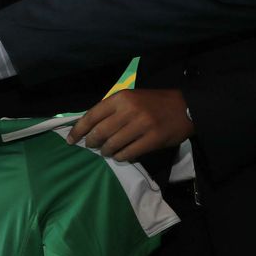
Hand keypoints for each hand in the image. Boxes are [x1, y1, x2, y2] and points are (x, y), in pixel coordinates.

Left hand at [69, 88, 193, 161]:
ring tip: (107, 152)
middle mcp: (129, 110)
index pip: (92, 115)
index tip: (70, 140)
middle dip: (91, 143)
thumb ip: (112, 110)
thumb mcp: (131, 98)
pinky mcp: (152, 139)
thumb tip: (89, 127)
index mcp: (121, 98)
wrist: (184, 107)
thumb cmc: (153, 103)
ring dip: (106, 152)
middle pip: (100, 133)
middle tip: (91, 147)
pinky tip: (120, 156)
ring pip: (112, 145)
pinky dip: (121, 157)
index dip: (78, 130)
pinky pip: (128, 153)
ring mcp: (141, 125)